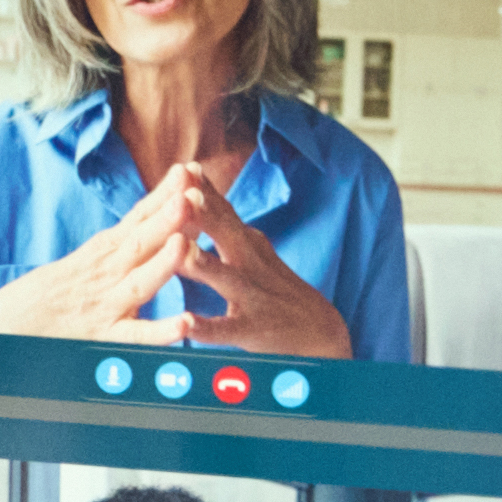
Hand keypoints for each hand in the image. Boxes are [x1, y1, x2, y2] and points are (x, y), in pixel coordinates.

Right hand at [0, 193, 199, 345]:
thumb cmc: (27, 308)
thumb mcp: (67, 271)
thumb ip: (98, 258)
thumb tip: (122, 242)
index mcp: (96, 257)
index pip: (135, 220)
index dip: (162, 196)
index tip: (189, 171)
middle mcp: (103, 276)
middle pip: (141, 239)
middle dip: (169, 212)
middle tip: (197, 187)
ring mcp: (104, 307)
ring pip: (141, 280)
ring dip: (165, 258)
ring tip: (187, 236)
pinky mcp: (100, 340)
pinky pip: (133, 337)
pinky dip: (158, 331)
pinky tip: (183, 323)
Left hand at [144, 164, 349, 357]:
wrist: (320, 333)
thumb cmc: (275, 289)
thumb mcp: (254, 251)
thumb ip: (226, 224)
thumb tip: (194, 189)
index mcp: (246, 245)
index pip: (224, 212)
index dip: (205, 190)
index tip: (182, 168)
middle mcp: (249, 264)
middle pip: (227, 235)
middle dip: (205, 214)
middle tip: (181, 193)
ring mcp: (252, 297)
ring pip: (226, 278)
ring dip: (204, 265)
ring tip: (182, 252)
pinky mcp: (252, 330)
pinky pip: (227, 329)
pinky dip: (207, 327)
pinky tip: (187, 323)